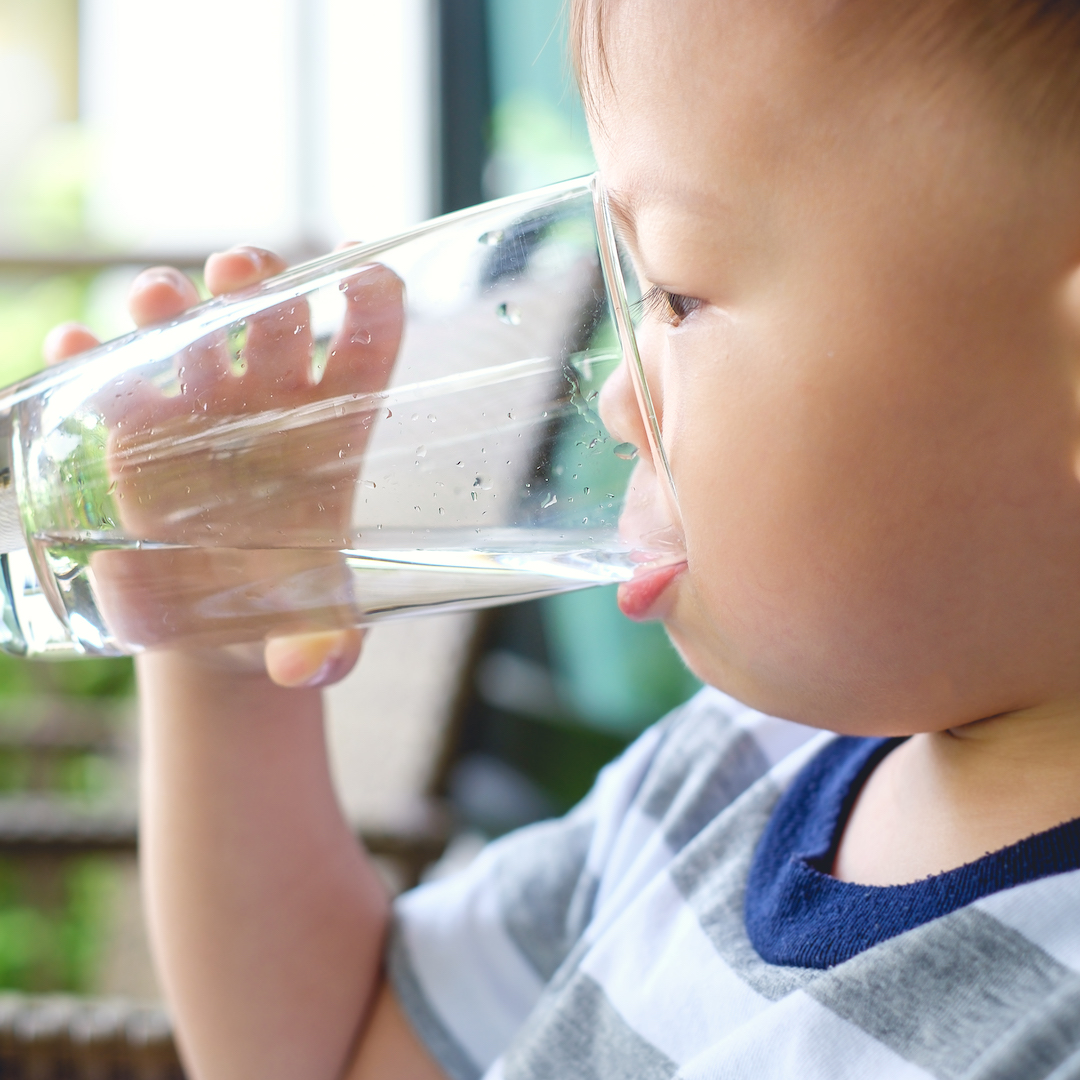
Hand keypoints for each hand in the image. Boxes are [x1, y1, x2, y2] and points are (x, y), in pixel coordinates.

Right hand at [44, 245, 404, 685]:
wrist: (224, 629)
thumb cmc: (290, 615)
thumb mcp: (317, 636)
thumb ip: (325, 647)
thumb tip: (308, 665)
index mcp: (339, 436)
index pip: (366, 352)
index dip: (371, 304)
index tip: (367, 268)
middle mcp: (274, 411)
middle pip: (275, 323)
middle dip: (260, 285)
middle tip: (241, 268)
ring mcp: (204, 419)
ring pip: (194, 339)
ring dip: (175, 305)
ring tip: (158, 296)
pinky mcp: (141, 442)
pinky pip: (117, 388)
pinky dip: (92, 361)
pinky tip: (75, 344)